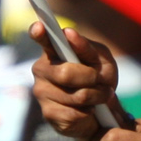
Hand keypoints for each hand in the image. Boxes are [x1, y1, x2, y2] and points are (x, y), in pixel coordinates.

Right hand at [27, 21, 128, 140]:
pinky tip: (89, 109)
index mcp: (54, 51)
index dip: (38, 33)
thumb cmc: (99, 80)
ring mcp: (42, 92)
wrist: (101, 112)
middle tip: (100, 81)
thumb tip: (68, 33)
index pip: (41, 38)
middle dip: (90, 78)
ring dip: (96, 96)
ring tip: (101, 95)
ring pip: (75, 96)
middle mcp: (42, 69)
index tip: (39, 27)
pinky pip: (75, 113)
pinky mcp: (48, 113)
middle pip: (65, 73)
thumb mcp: (102, 61)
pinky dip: (90, 111)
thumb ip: (87, 48)